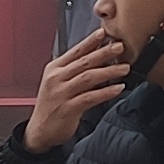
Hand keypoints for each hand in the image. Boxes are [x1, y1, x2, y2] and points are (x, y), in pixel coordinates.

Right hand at [25, 25, 133, 152]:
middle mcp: (56, 78)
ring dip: (109, 71)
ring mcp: (61, 93)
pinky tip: (118, 88)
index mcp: (54, 69)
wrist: (39, 131)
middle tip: (120, 47)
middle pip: (84, 62)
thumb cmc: (52, 106)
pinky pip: (90, 97)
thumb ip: (73, 70)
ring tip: (125, 68)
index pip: (75, 51)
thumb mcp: (57, 83)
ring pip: (89, 77)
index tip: (104, 32)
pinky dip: (106, 92)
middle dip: (104, 53)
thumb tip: (95, 56)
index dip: (90, 41)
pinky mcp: (68, 109)